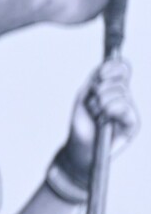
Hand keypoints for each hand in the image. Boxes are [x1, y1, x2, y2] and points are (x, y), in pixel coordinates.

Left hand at [61, 58, 138, 181]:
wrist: (80, 146)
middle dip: (101, 89)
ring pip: (121, 92)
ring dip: (101, 102)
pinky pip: (124, 107)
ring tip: (96, 115)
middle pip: (121, 80)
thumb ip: (96, 79)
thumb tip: (106, 66)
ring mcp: (130, 110)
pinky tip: (104, 119)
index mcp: (114, 88)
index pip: (123, 68)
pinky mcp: (133, 124)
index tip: (100, 75)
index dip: (113, 67)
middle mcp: (125, 98)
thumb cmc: (82, 122)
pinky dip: (110, 109)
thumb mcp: (84, 95)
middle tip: (93, 103)